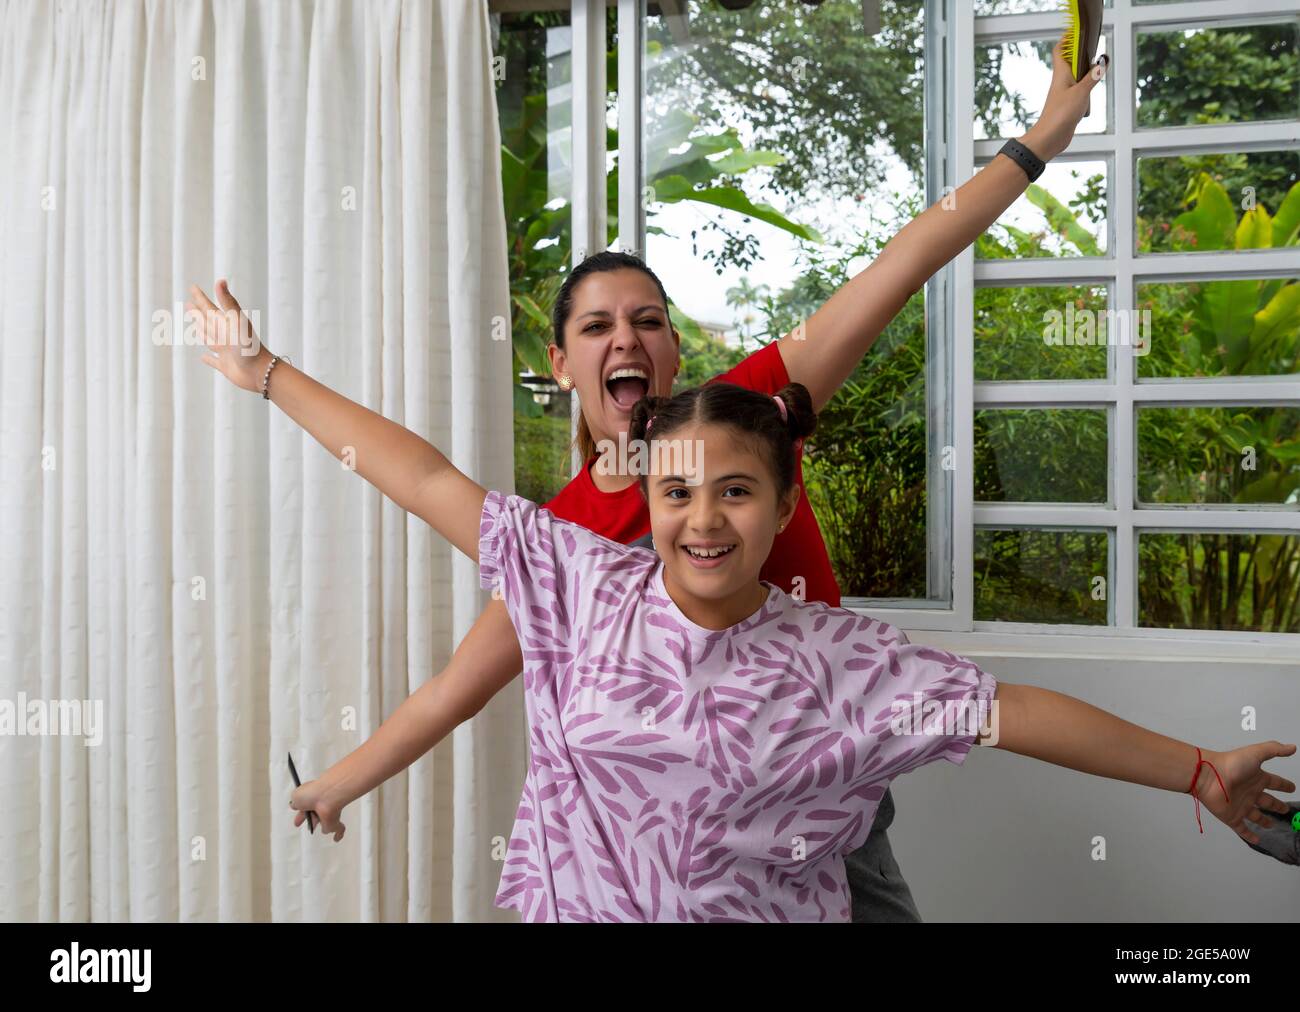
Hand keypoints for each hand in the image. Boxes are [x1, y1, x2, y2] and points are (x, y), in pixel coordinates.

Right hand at [186, 279, 273, 393]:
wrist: (262, 372)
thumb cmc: (250, 346)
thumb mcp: (237, 321)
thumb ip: (228, 302)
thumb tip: (220, 280)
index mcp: (227, 324)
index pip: (209, 307)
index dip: (200, 297)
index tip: (192, 287)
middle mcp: (225, 336)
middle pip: (208, 321)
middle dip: (198, 312)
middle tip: (188, 304)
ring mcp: (225, 350)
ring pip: (209, 338)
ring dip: (201, 331)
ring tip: (196, 325)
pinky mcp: (226, 366)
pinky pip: (214, 361)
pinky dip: (208, 359)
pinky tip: (203, 357)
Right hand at [290, 778, 347, 842]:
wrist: (328, 796)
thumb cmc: (312, 793)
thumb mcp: (296, 796)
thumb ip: (295, 803)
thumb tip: (295, 805)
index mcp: (310, 798)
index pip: (304, 807)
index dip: (300, 815)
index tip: (297, 822)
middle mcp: (320, 805)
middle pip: (315, 815)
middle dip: (312, 821)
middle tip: (311, 826)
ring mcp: (328, 813)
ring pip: (326, 822)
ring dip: (324, 826)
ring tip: (323, 831)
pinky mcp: (335, 821)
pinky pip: (338, 828)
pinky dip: (338, 834)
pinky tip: (337, 838)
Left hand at [1022, 38, 1108, 161]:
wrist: (1049, 139)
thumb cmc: (1060, 115)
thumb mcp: (1081, 92)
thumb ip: (1093, 76)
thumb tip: (1102, 61)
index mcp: (1061, 74)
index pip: (1060, 51)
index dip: (1067, 40)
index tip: (1079, 34)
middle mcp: (1061, 82)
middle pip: (1070, 62)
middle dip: (1082, 55)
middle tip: (1095, 52)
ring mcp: (1064, 94)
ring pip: (1076, 77)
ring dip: (1086, 73)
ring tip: (1097, 70)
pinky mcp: (1068, 105)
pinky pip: (1078, 91)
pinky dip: (1086, 88)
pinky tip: (1092, 91)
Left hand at [1196, 742, 1296, 844]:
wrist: (1208, 776)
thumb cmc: (1231, 764)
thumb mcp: (1256, 753)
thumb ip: (1274, 750)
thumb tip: (1293, 747)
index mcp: (1256, 778)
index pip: (1274, 782)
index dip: (1283, 785)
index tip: (1292, 788)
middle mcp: (1250, 792)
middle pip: (1267, 801)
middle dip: (1276, 805)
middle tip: (1285, 809)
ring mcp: (1241, 805)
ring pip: (1255, 815)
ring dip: (1263, 820)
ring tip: (1271, 824)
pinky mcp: (1232, 817)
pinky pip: (1242, 828)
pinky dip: (1250, 835)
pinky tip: (1257, 840)